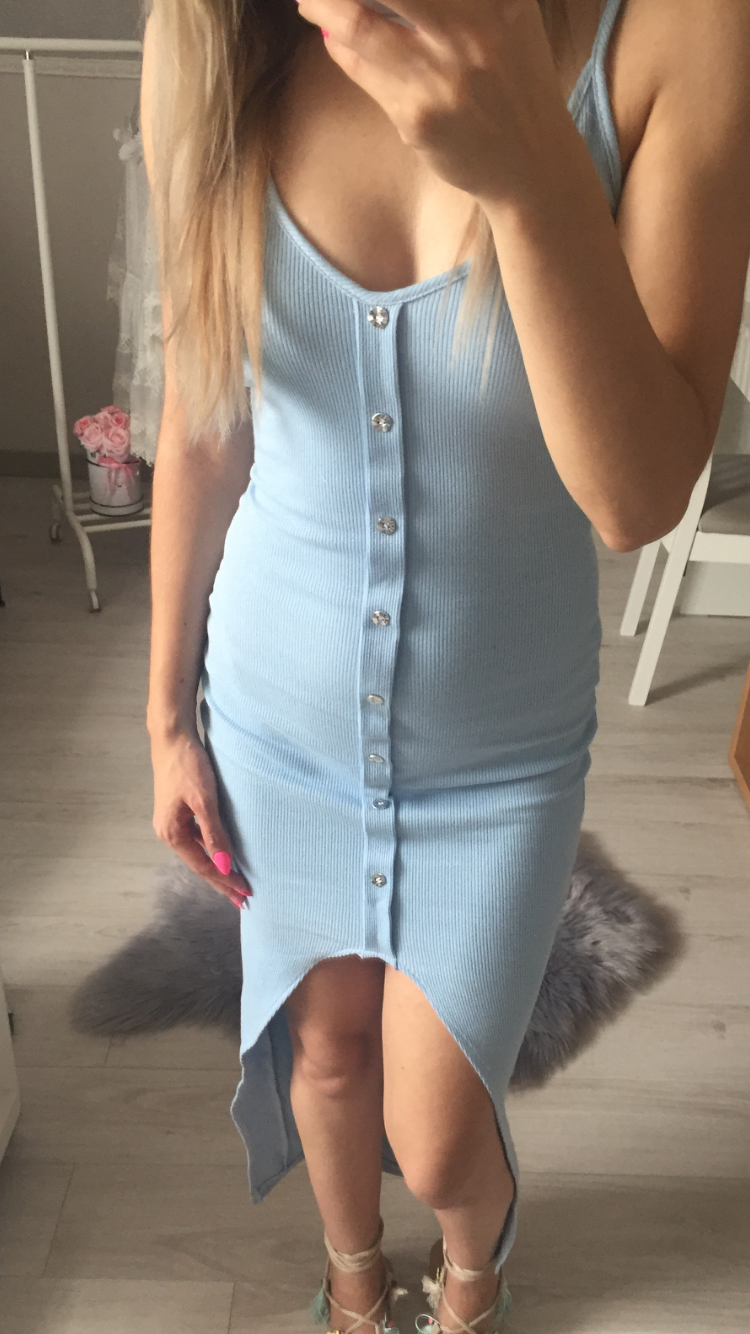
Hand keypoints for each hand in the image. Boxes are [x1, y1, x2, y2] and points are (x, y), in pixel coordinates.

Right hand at [150, 727, 252, 908]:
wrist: (172, 737)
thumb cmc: (187, 766)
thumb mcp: (204, 800)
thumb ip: (214, 834)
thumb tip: (223, 865)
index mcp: (172, 833)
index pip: (203, 866)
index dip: (224, 881)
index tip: (245, 894)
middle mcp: (169, 832)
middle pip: (199, 864)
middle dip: (221, 881)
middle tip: (242, 899)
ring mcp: (172, 822)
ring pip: (198, 852)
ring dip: (217, 866)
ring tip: (235, 882)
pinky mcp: (178, 811)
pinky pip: (197, 839)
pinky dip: (212, 849)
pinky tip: (222, 854)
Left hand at [295, 0, 568, 206]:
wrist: (531, 161)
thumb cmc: (514, 79)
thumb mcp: (509, 12)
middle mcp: (469, 27)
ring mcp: (440, 74)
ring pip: (357, 23)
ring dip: (321, 5)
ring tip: (310, 1)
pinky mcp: (417, 115)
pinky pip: (360, 69)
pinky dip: (339, 46)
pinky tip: (334, 37)